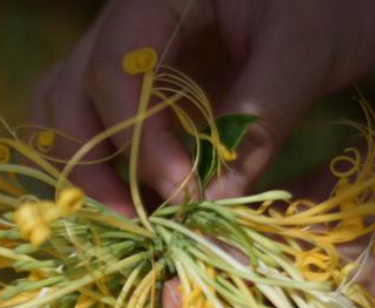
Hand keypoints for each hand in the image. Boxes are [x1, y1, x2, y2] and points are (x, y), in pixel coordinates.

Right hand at [31, 0, 374, 207]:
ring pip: (64, 108)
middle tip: (142, 220)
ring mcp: (125, 46)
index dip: (139, 140)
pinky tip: (140, 196)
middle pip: (68, 95)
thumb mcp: (310, 48)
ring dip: (87, 166)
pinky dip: (103, 159)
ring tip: (134, 215)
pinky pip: (93, 117)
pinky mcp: (140, 77)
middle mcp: (124, 17)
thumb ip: (259, 118)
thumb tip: (212, 204)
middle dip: (93, 164)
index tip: (184, 191)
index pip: (114, 71)